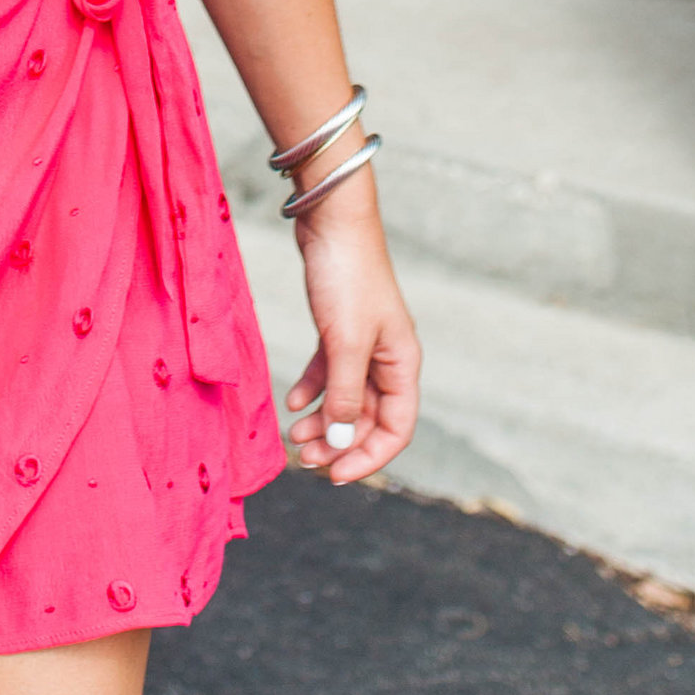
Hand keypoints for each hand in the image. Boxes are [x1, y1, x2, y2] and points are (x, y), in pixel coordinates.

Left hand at [283, 198, 419, 489]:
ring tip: (293, 434)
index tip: (335, 475)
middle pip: (368, 418)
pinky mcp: (339, 327)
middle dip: (338, 442)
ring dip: (323, 420)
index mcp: (403, 364)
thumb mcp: (346, 342)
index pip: (396, 429)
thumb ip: (344, 395)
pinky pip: (329, 371)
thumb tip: (340, 442)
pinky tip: (291, 401)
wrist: (331, 220)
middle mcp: (388, 357)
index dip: (369, 457)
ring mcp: (364, 342)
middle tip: (304, 457)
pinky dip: (312, 388)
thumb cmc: (347, 277)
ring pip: (346, 397)